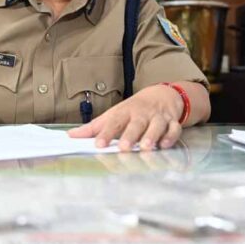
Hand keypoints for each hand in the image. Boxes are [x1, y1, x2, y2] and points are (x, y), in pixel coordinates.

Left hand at [67, 84, 183, 150]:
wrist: (161, 95)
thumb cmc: (132, 110)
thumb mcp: (112, 115)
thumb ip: (93, 128)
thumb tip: (70, 136)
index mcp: (124, 112)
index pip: (113, 122)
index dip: (106, 133)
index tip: (98, 144)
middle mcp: (141, 114)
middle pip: (135, 124)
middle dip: (130, 135)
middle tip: (124, 147)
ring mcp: (158, 117)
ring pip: (156, 125)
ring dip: (151, 136)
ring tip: (146, 147)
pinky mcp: (172, 122)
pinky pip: (174, 128)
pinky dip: (170, 136)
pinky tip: (165, 145)